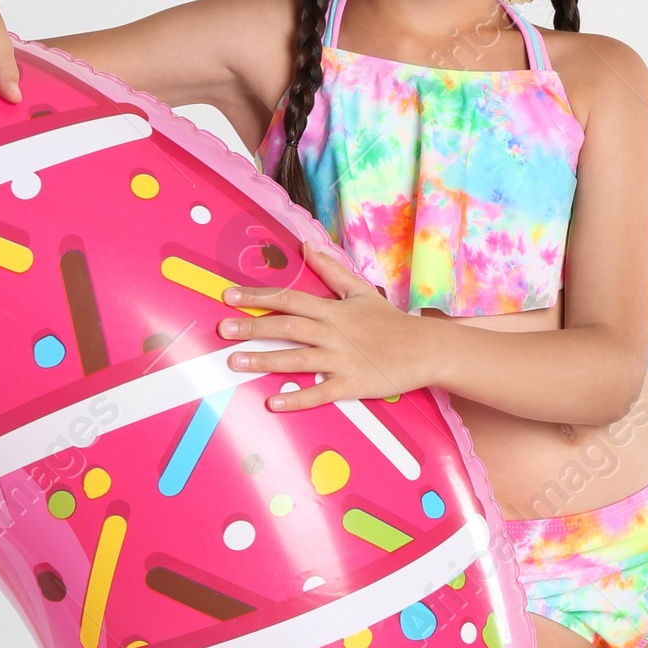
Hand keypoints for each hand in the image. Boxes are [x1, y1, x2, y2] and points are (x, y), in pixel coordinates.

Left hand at [219, 239, 440, 410]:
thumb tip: (305, 245)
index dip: (258, 297)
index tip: (229, 296)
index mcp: (333, 310)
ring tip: (235, 362)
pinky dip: (296, 398)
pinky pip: (319, 393)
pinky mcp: (351, 385)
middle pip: (287, 327)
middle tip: (222, 330)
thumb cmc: (391, 321)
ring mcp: (341, 360)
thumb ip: (330, 269)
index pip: (289, 300)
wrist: (425, 349)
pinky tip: (273, 402)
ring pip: (297, 359)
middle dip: (253, 327)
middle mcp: (333, 333)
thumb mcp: (360, 291)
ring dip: (264, 360)